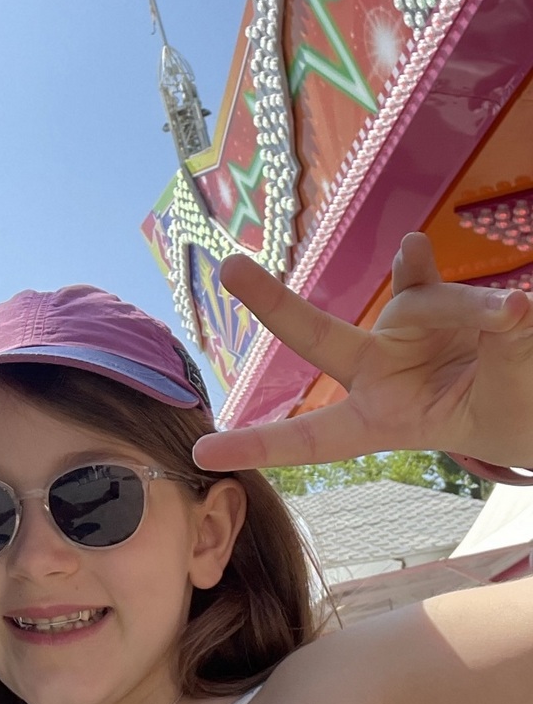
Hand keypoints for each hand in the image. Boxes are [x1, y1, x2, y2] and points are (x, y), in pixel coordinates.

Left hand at [193, 232, 532, 471]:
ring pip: (408, 302)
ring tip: (512, 318)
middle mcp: (382, 373)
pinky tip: (426, 249)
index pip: (314, 439)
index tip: (202, 454)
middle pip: (318, 337)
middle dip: (272, 302)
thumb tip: (513, 306)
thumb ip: (505, 346)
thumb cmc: (516, 411)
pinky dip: (427, 264)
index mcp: (386, 419)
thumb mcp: (507, 397)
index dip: (261, 447)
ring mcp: (404, 334)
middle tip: (229, 266)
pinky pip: (420, 273)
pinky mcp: (430, 302)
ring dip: (463, 308)